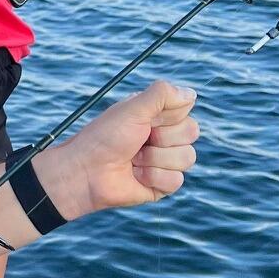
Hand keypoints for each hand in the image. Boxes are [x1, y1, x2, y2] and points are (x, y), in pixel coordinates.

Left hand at [37, 81, 199, 216]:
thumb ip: (161, 95)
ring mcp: (165, 160)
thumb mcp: (132, 109)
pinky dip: (153, 177)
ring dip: (155, 159)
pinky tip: (136, 176)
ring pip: (187, 157)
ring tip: (134, 160)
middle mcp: (164, 135)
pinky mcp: (163, 184)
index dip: (168, 115)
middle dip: (163, 137)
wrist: (86, 172)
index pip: (186, 108)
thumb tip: (192, 93)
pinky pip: (177, 180)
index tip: (146, 119)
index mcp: (157, 114)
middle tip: (139, 140)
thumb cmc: (104, 137)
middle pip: (192, 132)